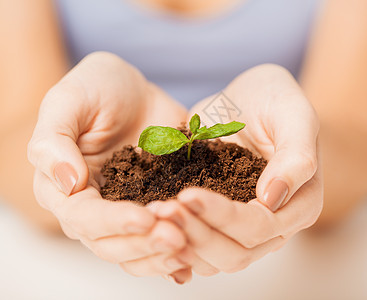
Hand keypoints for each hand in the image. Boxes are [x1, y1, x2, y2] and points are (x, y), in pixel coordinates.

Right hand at [27, 52, 191, 278]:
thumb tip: (68, 184)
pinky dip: (176, 251)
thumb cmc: (95, 88)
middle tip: (176, 236)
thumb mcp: (68, 101)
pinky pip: (161, 235)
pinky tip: (194, 258)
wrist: (132, 90)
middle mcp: (94, 207)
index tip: (145, 218)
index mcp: (64, 188)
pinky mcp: (153, 204)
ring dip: (161, 253)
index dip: (113, 222)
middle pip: (111, 243)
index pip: (83, 218)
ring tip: (189, 245)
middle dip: (143, 243)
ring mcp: (126, 209)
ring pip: (137, 248)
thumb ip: (54, 141)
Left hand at [150, 64, 322, 276]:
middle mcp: (272, 225)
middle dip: (196, 234)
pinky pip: (195, 245)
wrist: (247, 99)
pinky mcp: (216, 219)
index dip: (224, 216)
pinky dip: (174, 239)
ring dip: (180, 241)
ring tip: (153, 214)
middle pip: (235, 253)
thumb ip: (295, 157)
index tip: (187, 194)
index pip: (260, 227)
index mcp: (299, 205)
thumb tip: (273, 200)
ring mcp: (241, 225)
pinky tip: (153, 222)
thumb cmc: (274, 101)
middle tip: (162, 210)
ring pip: (212, 258)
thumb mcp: (293, 117)